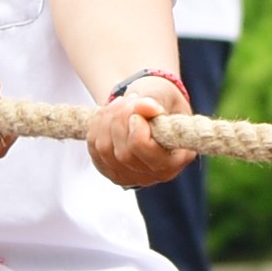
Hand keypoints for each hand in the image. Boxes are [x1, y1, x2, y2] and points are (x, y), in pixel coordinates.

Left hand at [83, 64, 192, 191]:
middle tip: (128, 99)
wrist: (146, 107)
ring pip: (105, 151)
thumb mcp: (163, 93)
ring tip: (120, 103)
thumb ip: (154, 99)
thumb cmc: (161, 100)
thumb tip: (144, 107)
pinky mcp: (110, 171)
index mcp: (177, 158)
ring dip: (107, 120)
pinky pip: (94, 149)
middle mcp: (157, 174)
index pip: (151, 156)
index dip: (138, 132)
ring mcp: (132, 176)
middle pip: (124, 155)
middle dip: (120, 119)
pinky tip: (108, 115)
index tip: (137, 109)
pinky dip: (96, 126)